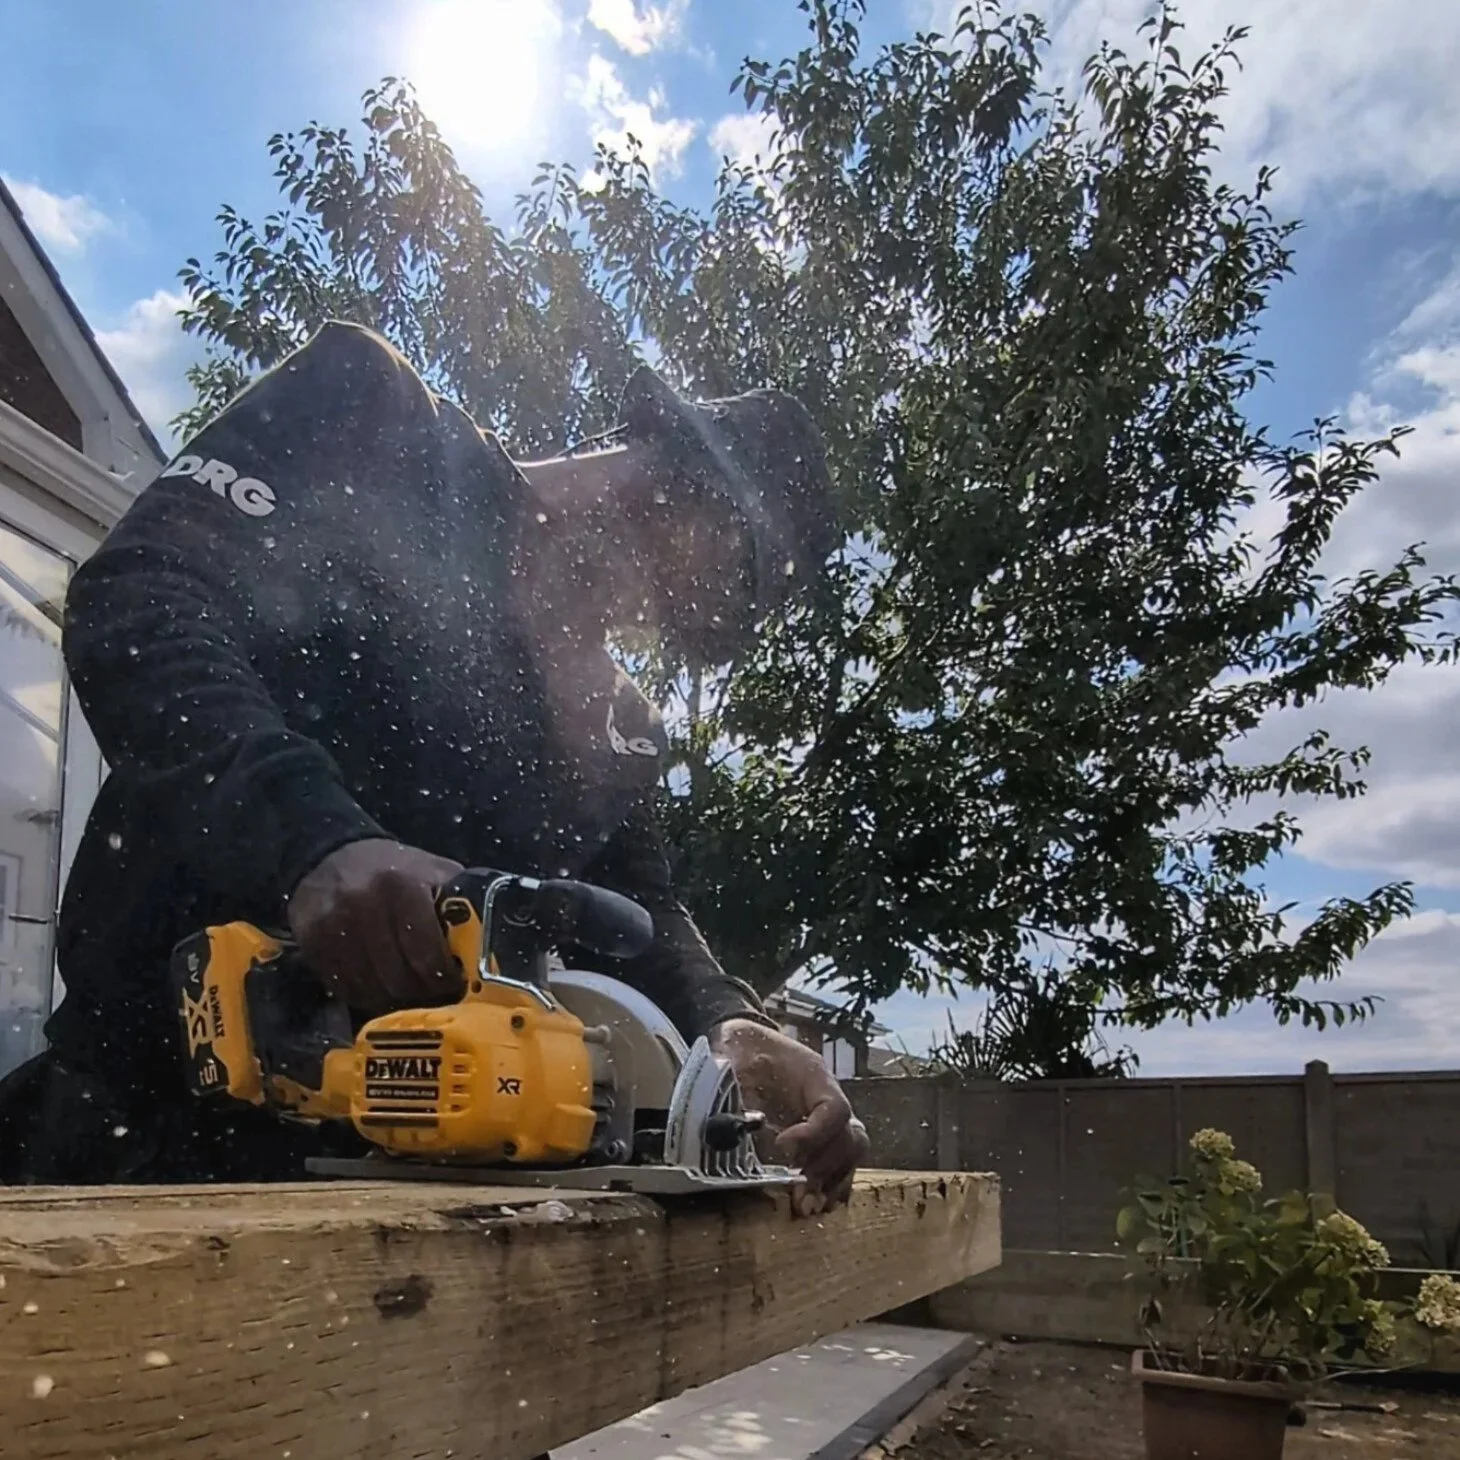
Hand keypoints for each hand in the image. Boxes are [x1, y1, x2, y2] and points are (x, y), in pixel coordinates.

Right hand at [288, 839, 464, 1011]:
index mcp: (402, 887)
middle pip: (399, 978)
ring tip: (409, 992)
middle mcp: (364, 906)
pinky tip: (380, 986)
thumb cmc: (392, 870)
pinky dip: (366, 996)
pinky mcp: (312, 945)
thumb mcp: (433, 872)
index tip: (455, 982)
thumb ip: (461, 902)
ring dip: (395, 999)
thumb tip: (491, 943)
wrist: (329, 857)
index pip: (427, 954)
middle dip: (423, 992)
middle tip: (435, 993)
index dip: (445, 977)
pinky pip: (346, 989)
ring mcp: (333, 927)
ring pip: (372, 989)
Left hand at [712, 1018, 870, 1216]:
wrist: (743, 1041)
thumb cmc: (741, 1048)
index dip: (815, 1134)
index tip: (782, 1147)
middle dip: (825, 1169)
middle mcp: (828, 1098)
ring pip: (851, 1152)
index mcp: (813, 1076)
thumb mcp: (731, 1059)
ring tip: (807, 1206)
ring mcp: (827, 1119)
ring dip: (831, 1181)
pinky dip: (831, 1184)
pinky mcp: (818, 1136)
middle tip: (800, 1195)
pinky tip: (814, 1204)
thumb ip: (731, 1091)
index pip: (835, 1108)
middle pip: (850, 1136)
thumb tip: (729, 1130)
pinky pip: (840, 1161)